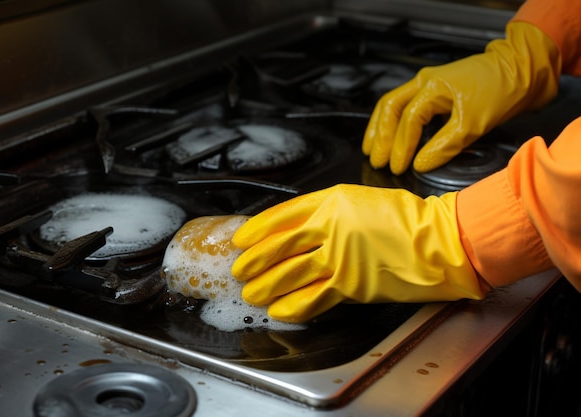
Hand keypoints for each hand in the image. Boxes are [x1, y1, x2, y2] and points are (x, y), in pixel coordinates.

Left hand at [231, 184, 486, 322]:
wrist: (441, 239)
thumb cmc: (408, 218)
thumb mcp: (363, 200)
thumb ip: (330, 211)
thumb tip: (300, 228)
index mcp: (332, 200)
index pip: (282, 215)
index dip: (257, 229)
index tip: (241, 239)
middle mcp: (330, 226)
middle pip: (279, 245)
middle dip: (254, 260)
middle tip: (238, 270)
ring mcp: (340, 255)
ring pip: (290, 272)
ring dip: (266, 285)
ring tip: (251, 292)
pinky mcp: (351, 283)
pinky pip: (313, 297)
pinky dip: (293, 306)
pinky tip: (279, 310)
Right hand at [362, 21, 559, 174]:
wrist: (522, 70)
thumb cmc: (501, 93)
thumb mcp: (474, 124)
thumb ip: (444, 146)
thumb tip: (419, 165)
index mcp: (432, 87)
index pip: (408, 120)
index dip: (400, 147)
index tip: (397, 168)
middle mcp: (424, 82)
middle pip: (390, 108)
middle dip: (379, 137)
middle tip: (375, 161)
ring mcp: (427, 83)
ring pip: (393, 105)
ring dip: (380, 128)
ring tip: (371, 149)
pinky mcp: (435, 90)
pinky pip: (405, 105)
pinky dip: (394, 123)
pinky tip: (390, 136)